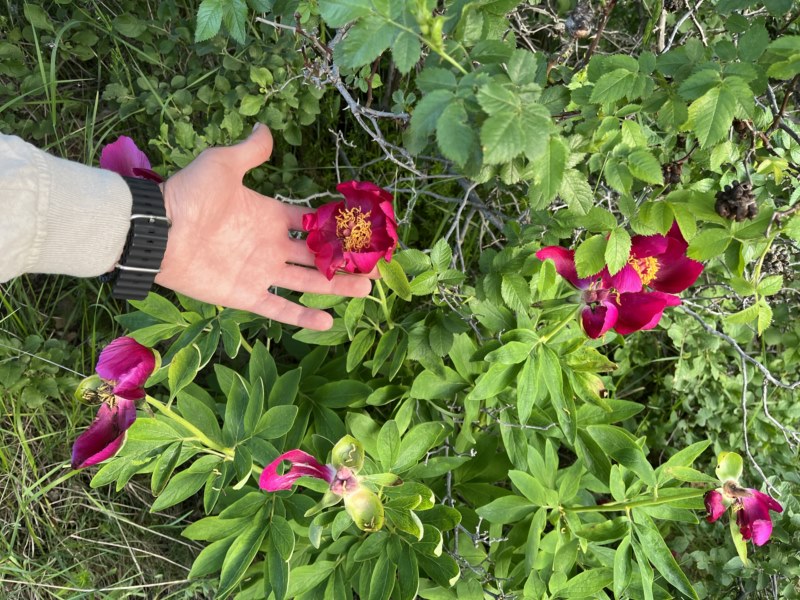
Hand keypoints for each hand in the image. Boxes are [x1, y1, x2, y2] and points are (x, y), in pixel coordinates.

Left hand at [154, 123, 371, 329]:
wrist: (158, 231)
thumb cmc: (190, 195)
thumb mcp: (223, 165)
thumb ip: (249, 152)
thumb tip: (266, 129)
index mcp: (268, 215)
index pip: (309, 223)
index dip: (335, 226)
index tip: (363, 229)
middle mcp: (269, 245)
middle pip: (317, 256)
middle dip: (346, 260)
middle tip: (375, 266)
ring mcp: (259, 271)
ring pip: (307, 282)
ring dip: (337, 286)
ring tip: (367, 290)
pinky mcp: (245, 295)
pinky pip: (279, 307)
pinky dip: (302, 316)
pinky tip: (328, 321)